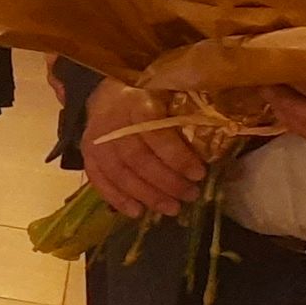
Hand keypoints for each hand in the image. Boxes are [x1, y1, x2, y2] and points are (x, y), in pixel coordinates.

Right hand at [82, 80, 210, 218]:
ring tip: (171, 208)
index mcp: (136, 103)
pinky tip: (136, 212)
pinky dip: (116, 198)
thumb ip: (186, 114)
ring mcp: (96, 140)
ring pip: (119, 172)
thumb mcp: (168, 93)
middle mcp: (112, 122)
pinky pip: (98, 179)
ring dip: (146, 194)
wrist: (107, 93)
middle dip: (165, 182)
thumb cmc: (148, 95)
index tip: (199, 173)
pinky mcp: (87, 154)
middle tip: (189, 195)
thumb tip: (218, 143)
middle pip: (137, 158)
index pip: (154, 133)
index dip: (176, 156)